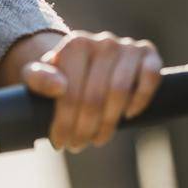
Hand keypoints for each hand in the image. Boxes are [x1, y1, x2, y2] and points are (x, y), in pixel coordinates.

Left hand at [9, 29, 163, 151]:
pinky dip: (140, 99)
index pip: (70, 92)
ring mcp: (127, 47)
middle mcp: (103, 41)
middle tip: (77, 146)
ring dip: (109, 122)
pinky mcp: (148, 54)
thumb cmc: (59, 75)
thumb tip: (59, 87)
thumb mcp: (38, 75)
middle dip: (84, 128)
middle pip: (95, 97)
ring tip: (97, 139)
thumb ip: (37, 78)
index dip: (64, 123)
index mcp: (75, 44)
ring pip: (120, 92)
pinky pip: (150, 77)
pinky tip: (128, 115)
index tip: (59, 143)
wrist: (88, 63)